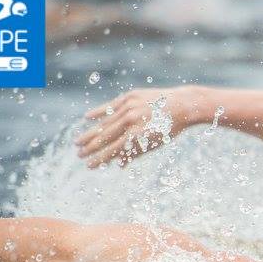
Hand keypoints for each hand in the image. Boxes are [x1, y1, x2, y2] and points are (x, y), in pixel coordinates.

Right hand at [75, 86, 208, 167]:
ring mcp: (130, 106)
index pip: (113, 150)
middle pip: (105, 136)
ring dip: (91, 132)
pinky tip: (87, 117)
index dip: (100, 159)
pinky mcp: (131, 96)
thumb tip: (118, 164)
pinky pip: (111, 105)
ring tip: (79, 142)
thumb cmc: (169, 128)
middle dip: (91, 147)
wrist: (183, 105)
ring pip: (105, 122)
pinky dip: (99, 111)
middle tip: (79, 154)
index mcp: (138, 135)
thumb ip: (136, 153)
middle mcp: (132, 120)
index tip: (88, 165)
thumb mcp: (155, 143)